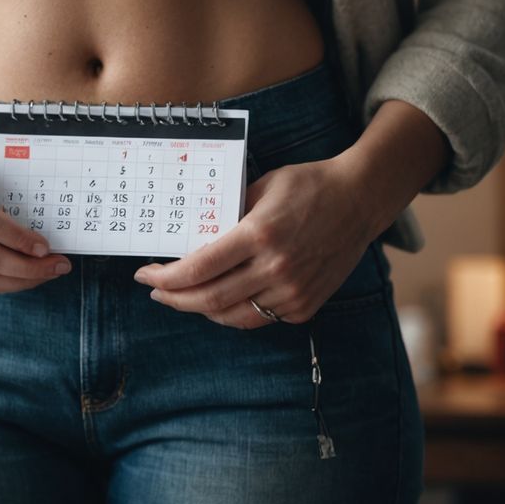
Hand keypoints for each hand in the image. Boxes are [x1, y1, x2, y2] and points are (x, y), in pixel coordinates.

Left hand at [133, 155, 376, 327]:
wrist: (359, 201)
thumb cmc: (308, 186)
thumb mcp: (261, 187)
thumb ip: (228, 213)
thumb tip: (194, 235)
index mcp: (259, 234)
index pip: (199, 267)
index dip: (166, 277)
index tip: (145, 274)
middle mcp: (276, 268)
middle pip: (209, 298)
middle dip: (174, 298)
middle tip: (155, 290)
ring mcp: (293, 291)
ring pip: (232, 316)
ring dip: (201, 309)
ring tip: (182, 297)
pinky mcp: (305, 306)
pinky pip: (259, 317)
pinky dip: (233, 312)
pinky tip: (219, 301)